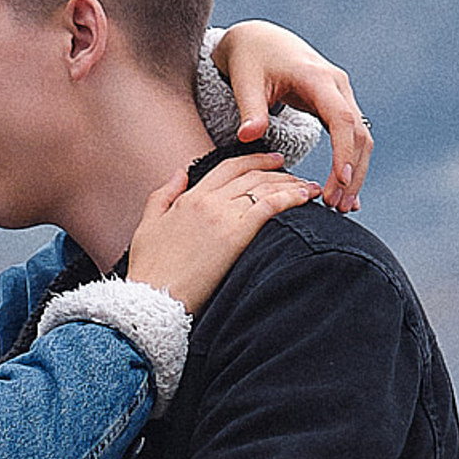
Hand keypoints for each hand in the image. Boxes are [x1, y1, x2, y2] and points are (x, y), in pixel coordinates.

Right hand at [125, 155, 318, 310]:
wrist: (151, 298)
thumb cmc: (149, 270)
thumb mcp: (148, 224)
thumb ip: (164, 194)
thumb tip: (180, 172)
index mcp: (190, 197)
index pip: (229, 168)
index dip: (254, 160)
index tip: (274, 160)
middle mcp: (208, 200)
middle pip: (251, 175)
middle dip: (278, 170)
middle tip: (297, 172)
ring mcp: (222, 216)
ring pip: (264, 187)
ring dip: (291, 183)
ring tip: (310, 187)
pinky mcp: (235, 236)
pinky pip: (269, 206)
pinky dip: (290, 197)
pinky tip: (305, 197)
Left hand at [214, 21, 373, 210]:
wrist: (260, 39)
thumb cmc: (251, 58)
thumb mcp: (245, 80)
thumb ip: (250, 109)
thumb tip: (249, 135)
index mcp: (317, 78)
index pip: (342, 118)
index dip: (344, 151)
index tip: (340, 181)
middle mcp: (337, 85)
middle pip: (359, 133)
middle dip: (352, 172)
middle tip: (337, 206)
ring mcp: (340, 95)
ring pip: (360, 138)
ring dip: (355, 172)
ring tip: (341, 206)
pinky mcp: (336, 105)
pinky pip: (351, 136)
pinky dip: (351, 163)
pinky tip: (346, 190)